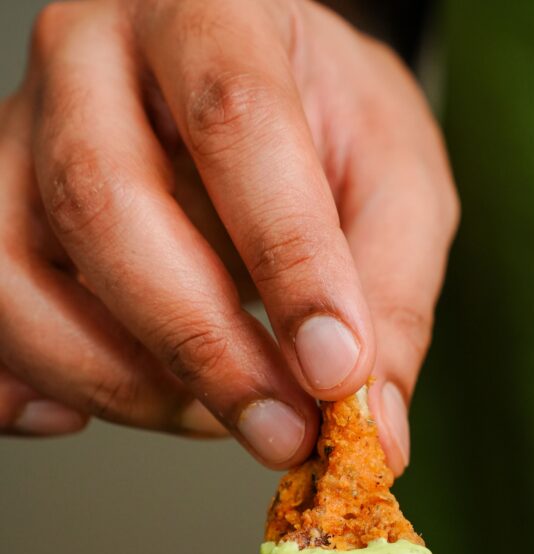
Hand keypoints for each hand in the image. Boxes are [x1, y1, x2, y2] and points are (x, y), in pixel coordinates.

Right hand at [0, 0, 456, 469]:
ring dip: (121, 382)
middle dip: (200, 347)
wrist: (251, 98)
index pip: (235, 122)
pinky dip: (36, 388)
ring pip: (18, 275)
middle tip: (281, 432)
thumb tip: (374, 431)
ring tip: (213, 416)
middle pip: (102, 201)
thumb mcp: (395, 185)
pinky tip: (92, 410)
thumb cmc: (326, 126)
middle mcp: (91, 60)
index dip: (288, 262)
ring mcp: (22, 137)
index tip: (334, 372)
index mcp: (211, 13)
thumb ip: (389, 297)